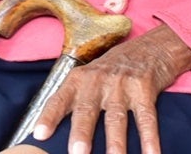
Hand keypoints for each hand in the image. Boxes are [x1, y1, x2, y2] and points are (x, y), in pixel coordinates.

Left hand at [32, 25, 190, 153]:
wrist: (150, 47)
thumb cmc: (112, 69)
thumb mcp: (89, 77)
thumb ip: (74, 100)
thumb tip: (49, 133)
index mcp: (79, 79)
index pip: (60, 99)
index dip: (49, 117)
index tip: (40, 135)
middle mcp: (98, 80)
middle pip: (87, 109)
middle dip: (81, 132)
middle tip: (77, 153)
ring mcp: (122, 84)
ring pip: (116, 118)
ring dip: (115, 142)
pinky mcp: (144, 89)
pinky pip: (146, 118)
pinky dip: (149, 138)